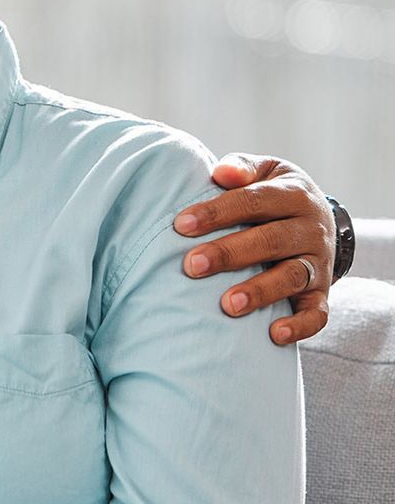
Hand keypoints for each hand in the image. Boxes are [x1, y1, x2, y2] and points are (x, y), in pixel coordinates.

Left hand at [174, 153, 334, 345]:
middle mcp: (309, 229)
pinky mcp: (321, 292)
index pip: (254, 201)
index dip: (217, 212)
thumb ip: (242, 169)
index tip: (180, 225)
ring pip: (292, 277)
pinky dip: (300, 325)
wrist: (318, 218)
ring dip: (260, 292)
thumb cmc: (272, 194)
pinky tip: (274, 334)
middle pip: (271, 241)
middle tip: (191, 265)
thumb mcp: (264, 172)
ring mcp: (317, 262)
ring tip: (227, 305)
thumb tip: (221, 172)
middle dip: (230, 254)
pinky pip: (318, 313)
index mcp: (293, 194)